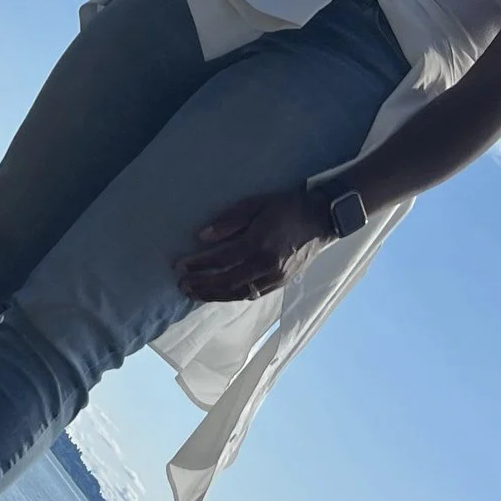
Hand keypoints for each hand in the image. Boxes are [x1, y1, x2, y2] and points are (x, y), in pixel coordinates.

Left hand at [174, 188, 325, 302]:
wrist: (320, 219)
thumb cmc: (285, 207)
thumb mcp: (255, 205)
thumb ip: (229, 222)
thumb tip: (203, 237)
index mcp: (258, 243)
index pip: (221, 259)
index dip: (198, 264)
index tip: (179, 266)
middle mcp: (265, 264)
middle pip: (227, 281)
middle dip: (202, 285)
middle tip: (183, 286)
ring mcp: (275, 276)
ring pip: (239, 293)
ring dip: (215, 295)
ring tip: (195, 294)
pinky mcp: (281, 282)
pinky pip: (253, 294)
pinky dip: (234, 296)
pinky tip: (220, 294)